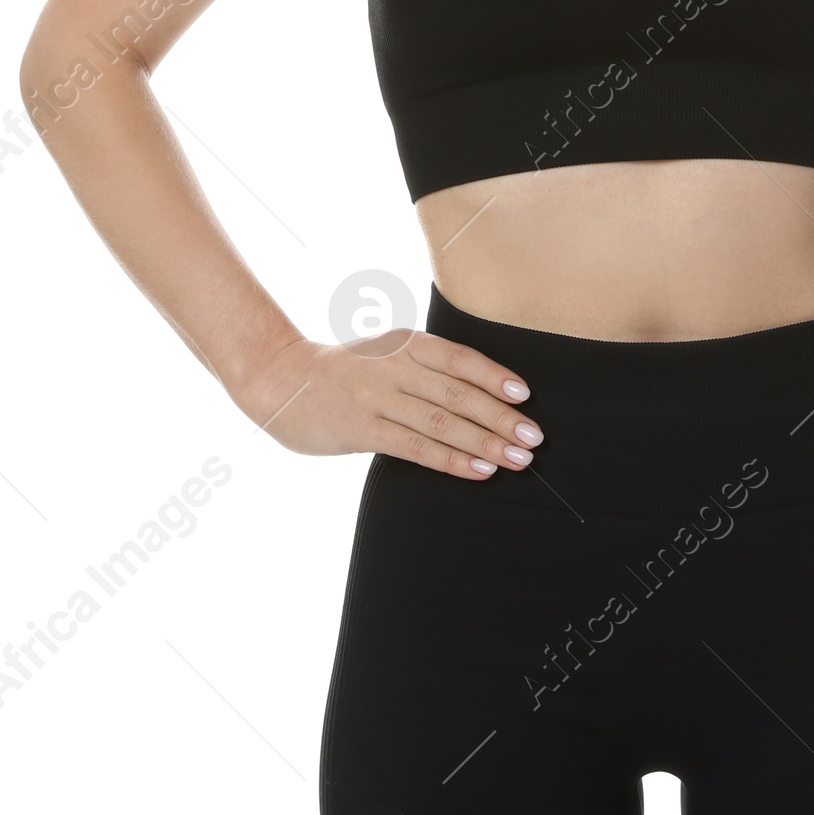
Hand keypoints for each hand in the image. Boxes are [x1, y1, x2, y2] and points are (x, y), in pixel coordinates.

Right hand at [234, 330, 543, 477]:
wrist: (279, 379)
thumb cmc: (341, 372)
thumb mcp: (384, 355)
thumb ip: (423, 369)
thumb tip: (479, 397)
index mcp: (406, 343)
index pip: (460, 358)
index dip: (495, 377)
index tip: (526, 396)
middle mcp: (396, 366)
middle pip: (459, 393)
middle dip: (501, 417)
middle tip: (534, 438)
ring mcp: (378, 397)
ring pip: (443, 422)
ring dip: (485, 443)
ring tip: (517, 459)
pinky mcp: (363, 429)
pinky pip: (416, 447)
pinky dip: (452, 459)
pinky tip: (478, 471)